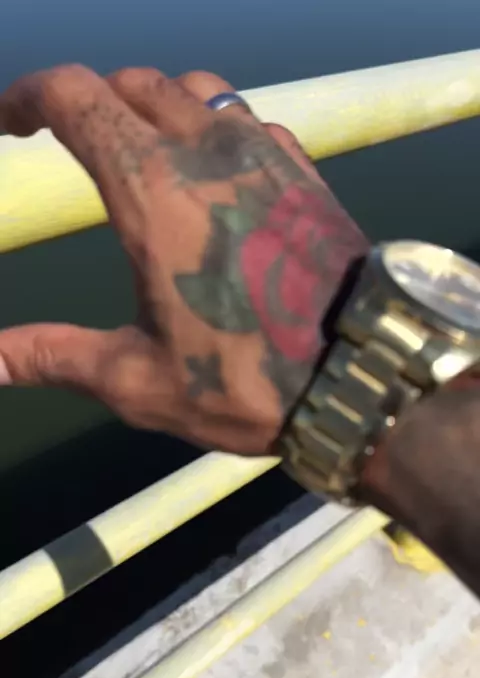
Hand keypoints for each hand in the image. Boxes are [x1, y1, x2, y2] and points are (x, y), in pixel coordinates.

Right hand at [0, 65, 367, 454]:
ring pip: (193, 89)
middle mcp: (207, 149)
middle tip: (68, 140)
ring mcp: (264, 152)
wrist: (360, 372)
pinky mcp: (302, 169)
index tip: (9, 121)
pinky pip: (246, 119)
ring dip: (152, 104)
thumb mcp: (136, 379)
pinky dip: (211, 126)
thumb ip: (52, 356)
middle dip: (89, 102)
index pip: (77, 98)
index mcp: (152, 188)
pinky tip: (211, 169)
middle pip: (132, 84)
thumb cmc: (245, 381)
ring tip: (137, 145)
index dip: (29, 98)